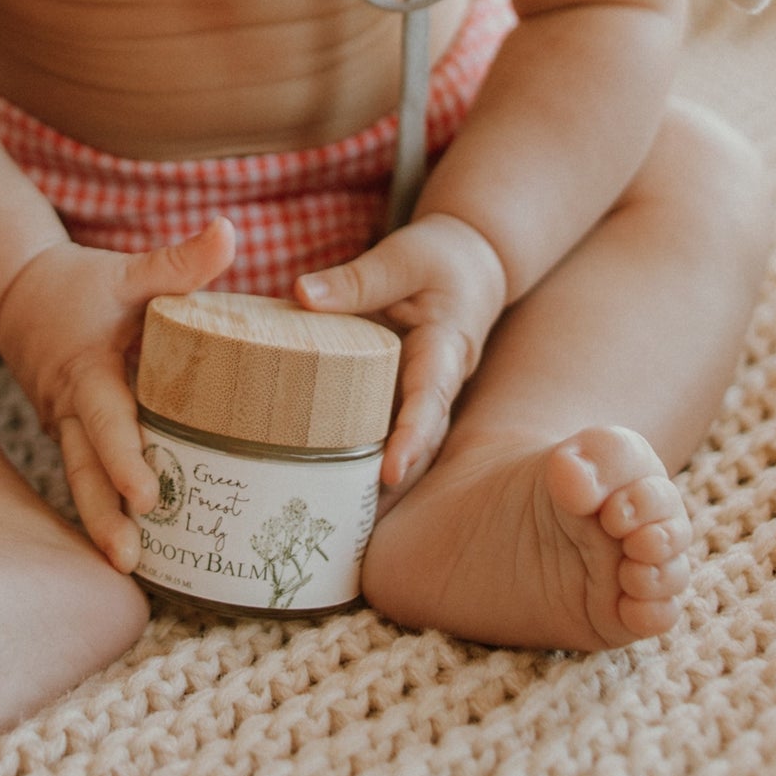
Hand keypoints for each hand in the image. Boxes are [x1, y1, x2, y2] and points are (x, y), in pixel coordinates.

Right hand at [0, 219, 235, 572]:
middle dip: (105, 515)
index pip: (106, 418)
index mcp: (85, 372)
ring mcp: (67, 431)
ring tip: (128, 569)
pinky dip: (104, 512)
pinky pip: (88, 479)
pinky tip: (135, 553)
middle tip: (130, 556)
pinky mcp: (73, 441)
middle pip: (85, 470)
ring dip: (102, 525)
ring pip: (82, 483)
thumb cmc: (81, 286)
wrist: (19, 297)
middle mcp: (69, 410)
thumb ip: (178, 262)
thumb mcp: (127, 271)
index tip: (146, 495)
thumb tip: (229, 232)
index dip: (124, 456)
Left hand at [295, 213, 507, 490]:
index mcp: (446, 350)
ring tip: (338, 518)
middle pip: (421, 441)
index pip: (431, 400)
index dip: (412, 438)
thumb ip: (357, 279)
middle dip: (395, 480)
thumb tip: (303, 295)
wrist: (472, 263)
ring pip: (407, 445)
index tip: (390, 473)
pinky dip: (366, 457)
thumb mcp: (402, 257)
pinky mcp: (404, 395)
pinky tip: (329, 485)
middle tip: (354, 517)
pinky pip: (388, 428)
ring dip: (379, 481)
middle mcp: (439, 384)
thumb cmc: (440, 257)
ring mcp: (423, 395)